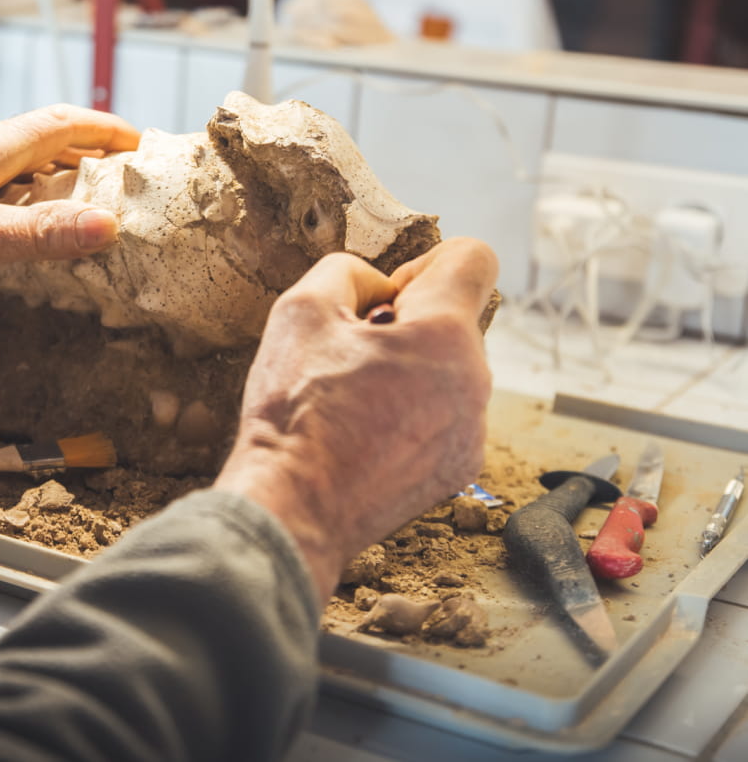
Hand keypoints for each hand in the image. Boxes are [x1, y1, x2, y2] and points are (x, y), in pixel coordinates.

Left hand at [0, 105, 140, 300]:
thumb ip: (37, 234)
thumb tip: (105, 225)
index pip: (56, 124)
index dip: (103, 128)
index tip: (140, 142)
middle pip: (45, 145)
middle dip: (92, 154)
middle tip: (129, 178)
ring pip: (25, 176)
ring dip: (65, 185)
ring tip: (99, 209)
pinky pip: (3, 203)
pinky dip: (35, 213)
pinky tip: (41, 238)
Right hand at [214, 238, 497, 604]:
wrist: (291, 508)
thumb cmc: (295, 412)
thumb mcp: (301, 309)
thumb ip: (347, 271)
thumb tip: (374, 286)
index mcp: (445, 335)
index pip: (474, 258)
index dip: (425, 262)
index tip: (387, 297)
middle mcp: (475, 383)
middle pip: (455, 321)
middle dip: (407, 325)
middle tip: (350, 355)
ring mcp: (472, 432)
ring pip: (449, 372)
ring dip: (409, 371)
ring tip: (352, 400)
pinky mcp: (459, 469)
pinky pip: (446, 417)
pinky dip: (412, 414)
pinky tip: (364, 434)